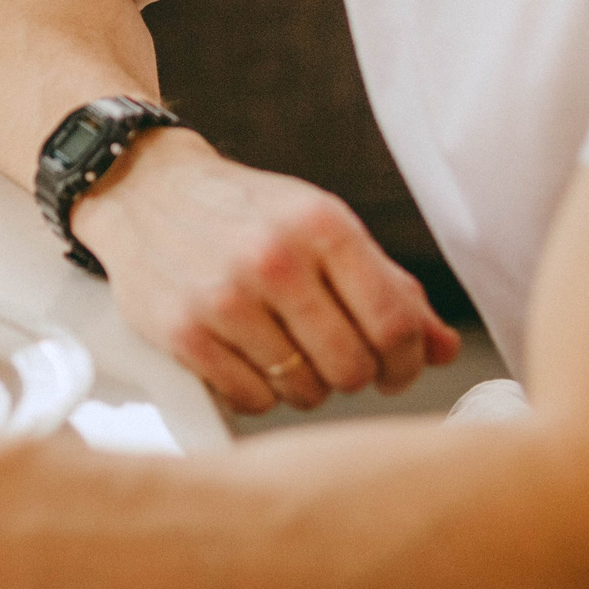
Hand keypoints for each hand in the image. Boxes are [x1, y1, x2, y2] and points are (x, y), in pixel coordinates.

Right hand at [71, 129, 459, 412]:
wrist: (145, 189)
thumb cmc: (244, 212)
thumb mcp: (320, 226)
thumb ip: (387, 287)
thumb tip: (444, 348)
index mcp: (322, 225)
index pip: (394, 324)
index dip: (406, 361)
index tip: (395, 367)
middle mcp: (275, 259)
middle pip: (352, 366)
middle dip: (354, 375)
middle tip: (337, 361)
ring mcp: (226, 298)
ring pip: (303, 390)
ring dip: (304, 386)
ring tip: (286, 354)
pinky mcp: (184, 332)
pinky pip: (251, 399)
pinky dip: (258, 393)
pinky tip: (248, 360)